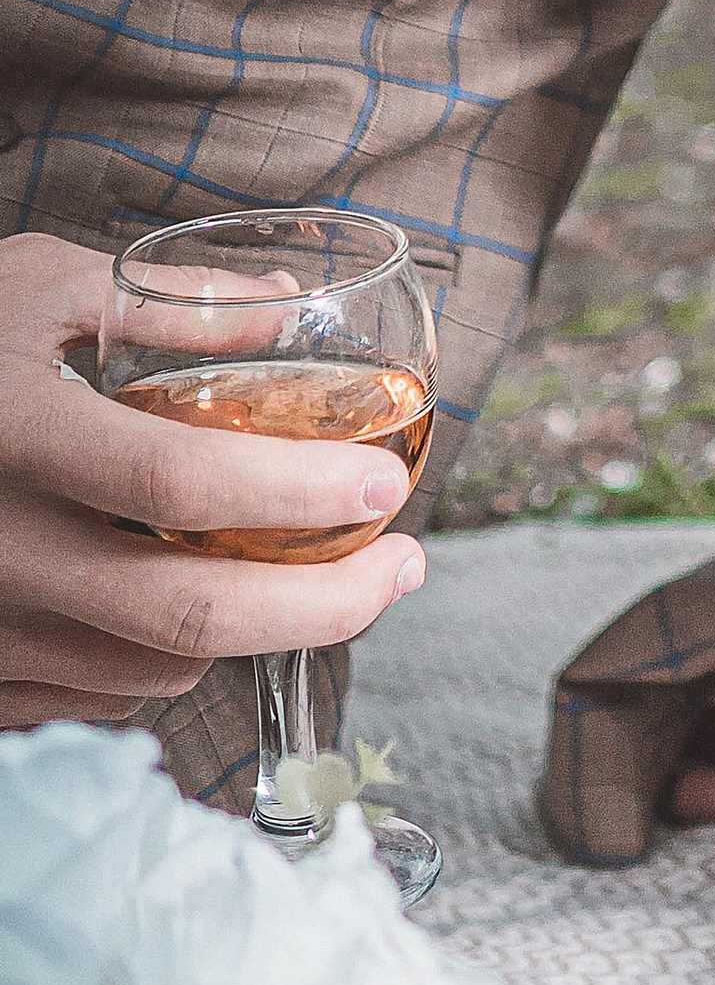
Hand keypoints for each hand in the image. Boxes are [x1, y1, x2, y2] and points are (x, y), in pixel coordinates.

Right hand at [0, 233, 424, 729]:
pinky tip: (210, 601)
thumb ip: (169, 302)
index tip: (388, 480)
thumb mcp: (39, 288)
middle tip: (404, 567)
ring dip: (260, 631)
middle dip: (327, 605)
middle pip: (192, 618)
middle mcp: (2, 552)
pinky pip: (102, 696)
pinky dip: (174, 660)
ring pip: (159, 667)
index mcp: (23, 438)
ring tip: (321, 573)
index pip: (186, 488)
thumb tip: (294, 307)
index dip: (300, 494)